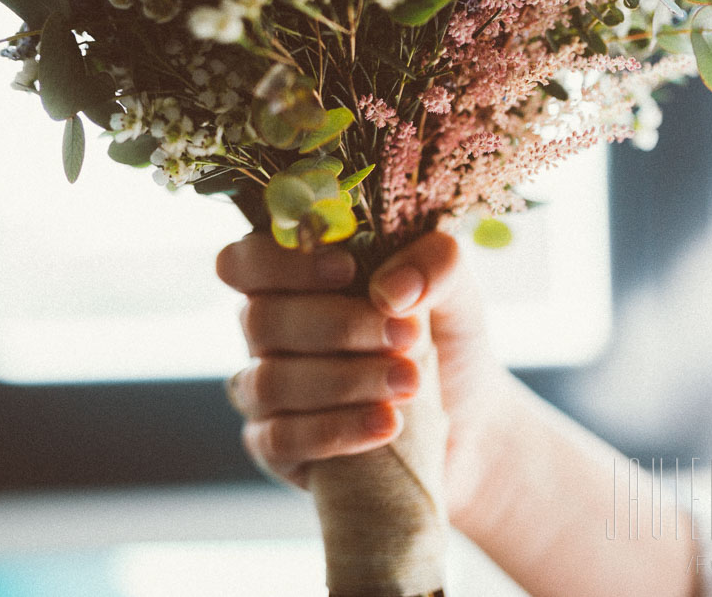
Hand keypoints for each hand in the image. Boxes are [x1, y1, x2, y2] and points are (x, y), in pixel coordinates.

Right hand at [216, 231, 510, 523]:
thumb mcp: (455, 290)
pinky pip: (281, 439)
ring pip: (270, 381)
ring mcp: (264, 392)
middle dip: (338, 325)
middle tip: (407, 335)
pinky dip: (336, 429)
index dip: (280, 262)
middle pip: (260, 320)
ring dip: (344, 380)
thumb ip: (435, 264)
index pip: (243, 261)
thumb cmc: (443, 340)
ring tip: (410, 383)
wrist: (468, 422)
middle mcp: (267, 332)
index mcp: (292, 279)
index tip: (347, 270)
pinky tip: (387, 424)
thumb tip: (390, 290)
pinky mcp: (275, 449)